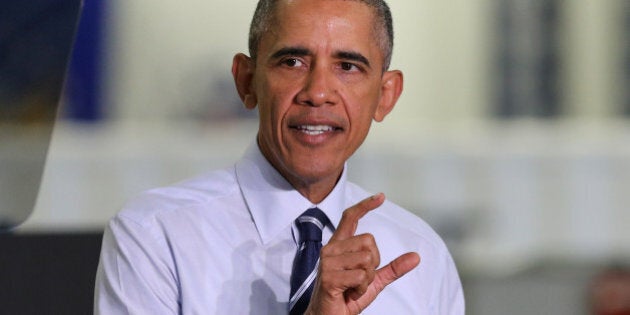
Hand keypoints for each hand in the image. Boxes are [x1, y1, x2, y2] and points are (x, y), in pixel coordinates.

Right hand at [305, 193, 420, 314]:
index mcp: (339, 246)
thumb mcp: (373, 281)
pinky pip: (361, 276)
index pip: (350, 218)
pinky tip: (349, 294)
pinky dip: (361, 289)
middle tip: (360, 279)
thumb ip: (392, 268)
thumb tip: (416, 257)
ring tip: (353, 287)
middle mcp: (331, 249)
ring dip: (367, 280)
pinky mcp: (328, 277)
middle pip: (369, 241)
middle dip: (373, 264)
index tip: (381, 197)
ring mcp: (328, 262)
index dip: (365, 206)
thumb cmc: (347, 298)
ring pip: (367, 259)